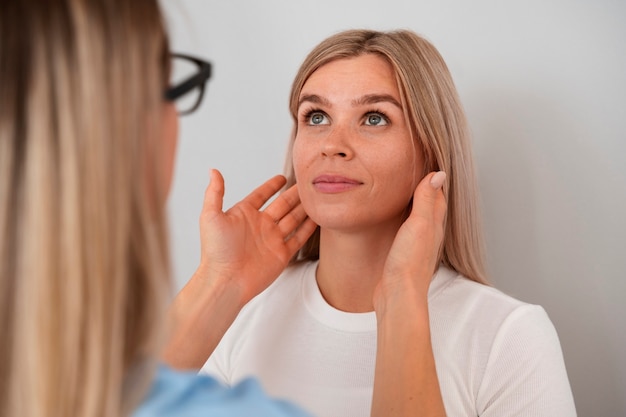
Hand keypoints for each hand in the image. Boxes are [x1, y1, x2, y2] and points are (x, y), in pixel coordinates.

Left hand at [197, 169, 316, 303]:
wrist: (225, 281)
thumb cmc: (215, 251)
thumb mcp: (211, 216)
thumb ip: (215, 193)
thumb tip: (213, 170)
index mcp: (244, 214)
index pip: (261, 195)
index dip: (271, 186)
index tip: (282, 177)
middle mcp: (260, 225)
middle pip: (282, 205)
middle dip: (294, 194)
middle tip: (307, 183)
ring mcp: (272, 239)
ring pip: (293, 218)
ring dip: (304, 208)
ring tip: (316, 197)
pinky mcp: (281, 254)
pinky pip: (298, 238)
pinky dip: (308, 228)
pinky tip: (317, 218)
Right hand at [374, 171, 446, 305]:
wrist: (398, 294)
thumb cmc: (409, 262)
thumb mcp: (419, 225)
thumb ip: (426, 200)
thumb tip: (439, 174)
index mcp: (434, 224)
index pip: (438, 194)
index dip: (434, 177)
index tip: (428, 159)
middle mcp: (429, 233)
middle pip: (431, 205)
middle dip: (427, 187)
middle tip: (419, 169)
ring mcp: (417, 244)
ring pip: (420, 217)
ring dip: (416, 202)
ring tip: (407, 188)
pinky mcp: (404, 254)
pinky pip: (408, 230)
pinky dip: (405, 218)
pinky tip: (396, 218)